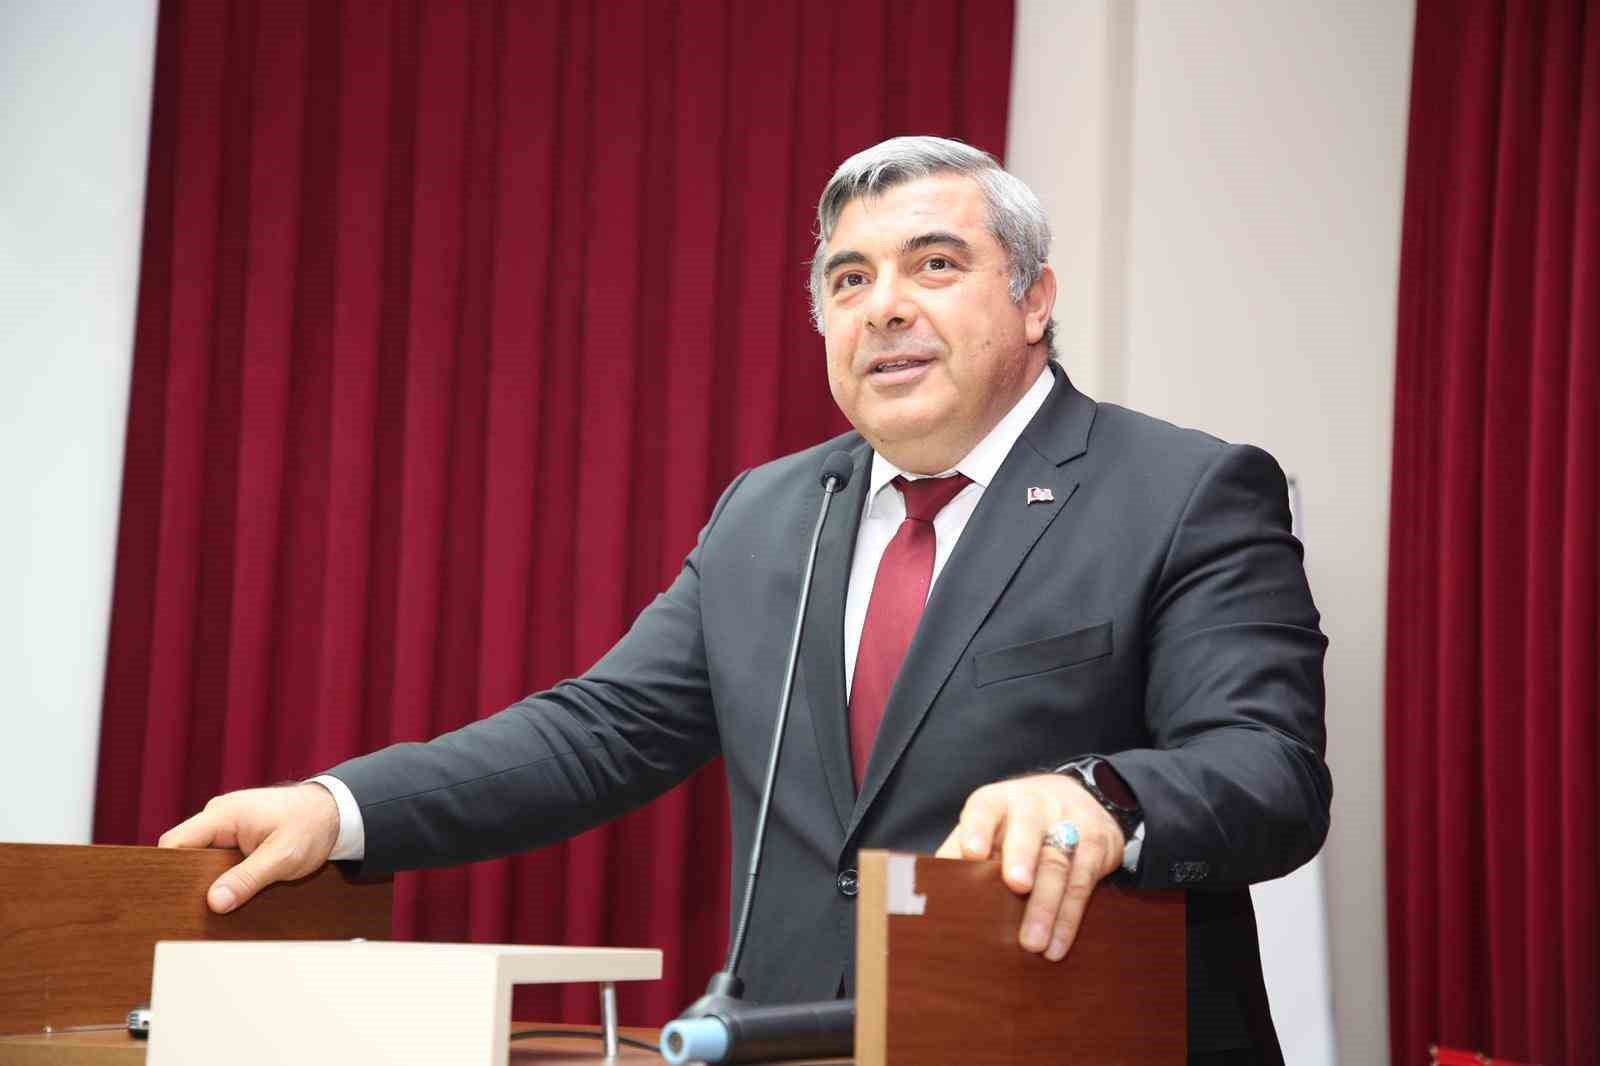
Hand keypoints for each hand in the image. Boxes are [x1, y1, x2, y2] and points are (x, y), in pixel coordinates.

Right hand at [158, 783, 340, 913]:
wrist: (337, 811)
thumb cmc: (312, 826)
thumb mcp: (283, 858)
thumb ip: (248, 879)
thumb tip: (214, 903)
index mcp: (223, 814)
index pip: (175, 843)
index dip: (169, 872)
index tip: (173, 900)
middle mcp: (218, 815)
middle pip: (185, 852)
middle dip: (190, 880)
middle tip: (196, 909)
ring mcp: (227, 823)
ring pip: (201, 855)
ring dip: (209, 877)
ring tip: (218, 901)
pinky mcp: (236, 832)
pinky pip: (217, 854)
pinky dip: (221, 872)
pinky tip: (231, 890)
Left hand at [934, 773, 1124, 960]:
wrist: (1079, 799)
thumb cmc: (1017, 825)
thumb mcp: (989, 827)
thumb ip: (961, 851)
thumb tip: (930, 892)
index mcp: (999, 801)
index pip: (985, 809)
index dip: (978, 829)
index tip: (972, 852)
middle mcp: (1035, 805)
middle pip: (1027, 830)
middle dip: (1021, 857)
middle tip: (1016, 885)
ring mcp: (1070, 821)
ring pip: (1058, 863)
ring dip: (1046, 906)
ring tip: (1032, 943)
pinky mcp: (1097, 844)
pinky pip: (1084, 883)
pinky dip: (1069, 919)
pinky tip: (1056, 945)